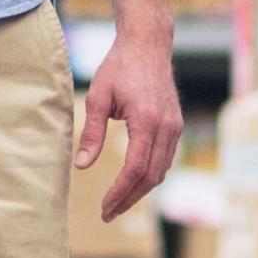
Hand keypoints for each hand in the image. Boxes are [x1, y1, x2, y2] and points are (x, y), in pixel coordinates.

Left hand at [76, 21, 185, 222]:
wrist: (147, 45)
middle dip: (130, 198)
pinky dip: (150, 175)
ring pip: (161, 171)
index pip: (135, 169)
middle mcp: (167, 127)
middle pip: (151, 176)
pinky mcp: (176, 125)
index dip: (120, 192)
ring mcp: (175, 127)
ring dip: (141, 190)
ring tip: (118, 203)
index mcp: (147, 121)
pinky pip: (165, 159)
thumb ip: (92, 134)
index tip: (104, 207)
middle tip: (108, 213)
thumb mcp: (98, 97)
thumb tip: (81, 166)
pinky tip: (133, 182)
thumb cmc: (119, 67)